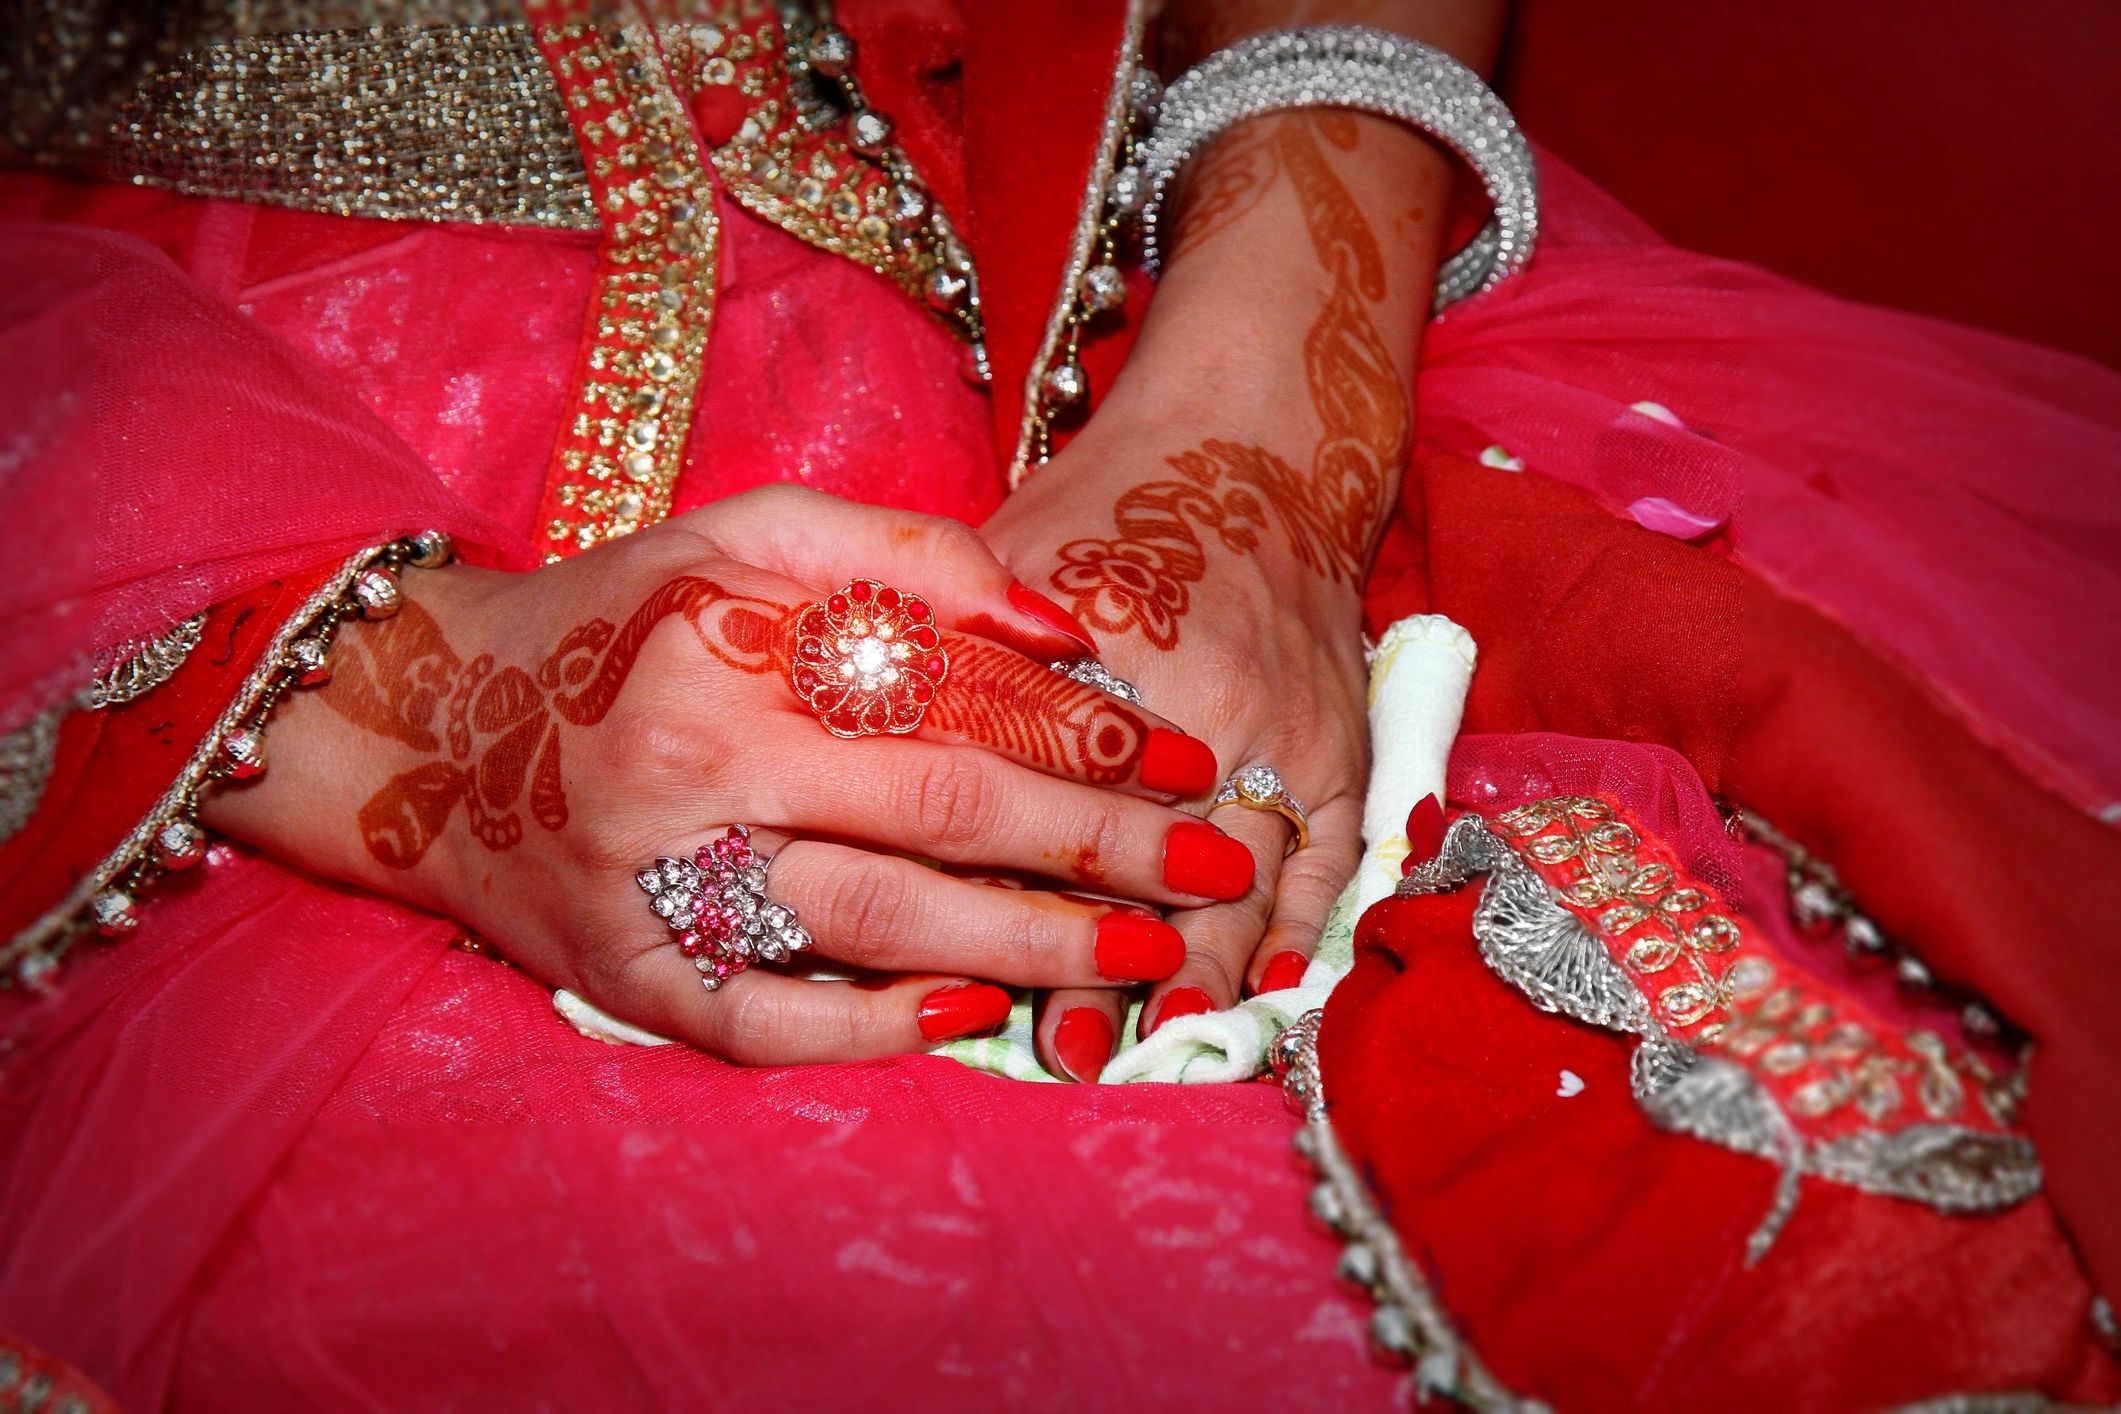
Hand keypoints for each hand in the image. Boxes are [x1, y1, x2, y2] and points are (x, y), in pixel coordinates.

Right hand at [204, 486, 1253, 1062]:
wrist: (438, 736)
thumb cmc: (619, 622)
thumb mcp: (745, 534)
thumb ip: (907, 555)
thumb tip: (1065, 629)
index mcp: (730, 646)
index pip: (947, 694)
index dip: (1082, 732)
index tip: (1186, 756)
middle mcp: (694, 770)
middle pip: (940, 812)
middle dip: (1098, 845)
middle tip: (1214, 865)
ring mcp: (659, 890)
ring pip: (879, 922)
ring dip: (1032, 942)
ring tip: (1149, 952)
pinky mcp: (632, 984)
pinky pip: (774, 1026)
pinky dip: (881, 1029)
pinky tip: (982, 1017)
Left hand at [977, 104, 1458, 1079]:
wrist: (1252, 452)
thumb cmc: (1101, 509)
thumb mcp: (1002, 557)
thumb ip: (943, 656)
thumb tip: (860, 766)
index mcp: (1111, 657)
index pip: (1057, 808)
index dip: (1019, 903)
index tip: (978, 986)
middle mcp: (1210, 703)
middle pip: (1153, 861)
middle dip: (1110, 965)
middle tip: (1067, 1054)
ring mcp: (1287, 726)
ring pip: (1247, 873)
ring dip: (1205, 967)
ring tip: (1158, 1045)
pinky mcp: (1341, 736)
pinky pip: (1331, 849)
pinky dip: (1304, 920)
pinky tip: (1276, 985)